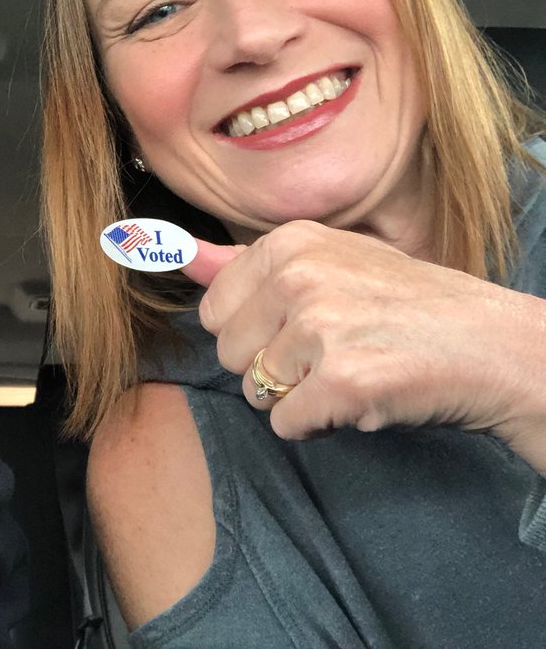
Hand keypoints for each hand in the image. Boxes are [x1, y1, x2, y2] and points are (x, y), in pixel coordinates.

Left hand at [182, 221, 545, 470]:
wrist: (494, 347)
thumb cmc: (406, 305)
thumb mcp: (328, 261)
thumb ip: (243, 264)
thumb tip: (176, 254)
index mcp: (289, 244)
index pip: (213, 310)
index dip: (252, 332)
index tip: (299, 327)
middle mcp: (299, 278)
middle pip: (228, 354)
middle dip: (269, 368)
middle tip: (328, 354)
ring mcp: (319, 328)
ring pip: (256, 392)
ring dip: (297, 398)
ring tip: (349, 372)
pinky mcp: (342, 381)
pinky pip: (287, 424)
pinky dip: (320, 424)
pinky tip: (360, 399)